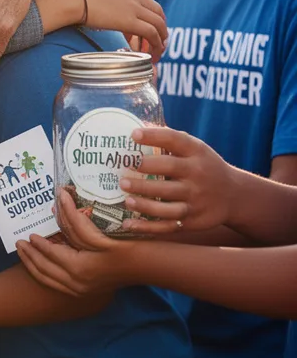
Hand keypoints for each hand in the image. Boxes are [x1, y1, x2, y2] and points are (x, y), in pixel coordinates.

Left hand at [15, 189, 128, 296]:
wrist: (146, 267)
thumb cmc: (126, 247)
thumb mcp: (98, 232)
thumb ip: (75, 218)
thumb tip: (59, 197)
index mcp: (78, 269)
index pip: (50, 254)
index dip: (38, 244)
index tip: (29, 234)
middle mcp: (76, 284)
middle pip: (44, 270)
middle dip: (29, 257)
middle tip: (19, 244)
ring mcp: (80, 291)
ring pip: (48, 280)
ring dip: (34, 267)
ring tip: (24, 254)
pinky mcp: (85, 292)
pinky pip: (57, 285)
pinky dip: (45, 275)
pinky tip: (42, 266)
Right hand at [74, 0, 166, 60]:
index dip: (150, 6)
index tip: (147, 17)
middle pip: (157, 9)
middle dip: (160, 24)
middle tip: (158, 37)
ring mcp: (133, 6)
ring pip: (158, 22)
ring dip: (161, 37)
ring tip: (159, 49)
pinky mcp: (130, 21)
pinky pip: (151, 33)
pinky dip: (156, 43)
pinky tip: (153, 52)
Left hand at [118, 128, 234, 234]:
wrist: (235, 195)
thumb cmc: (203, 167)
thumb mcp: (195, 150)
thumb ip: (170, 141)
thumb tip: (135, 131)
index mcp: (197, 153)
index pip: (175, 140)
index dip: (154, 136)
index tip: (134, 135)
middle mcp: (198, 176)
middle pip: (169, 171)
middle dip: (145, 168)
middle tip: (123, 169)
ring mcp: (196, 200)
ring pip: (168, 204)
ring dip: (144, 203)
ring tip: (126, 198)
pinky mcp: (193, 221)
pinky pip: (167, 225)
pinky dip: (147, 227)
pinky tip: (128, 224)